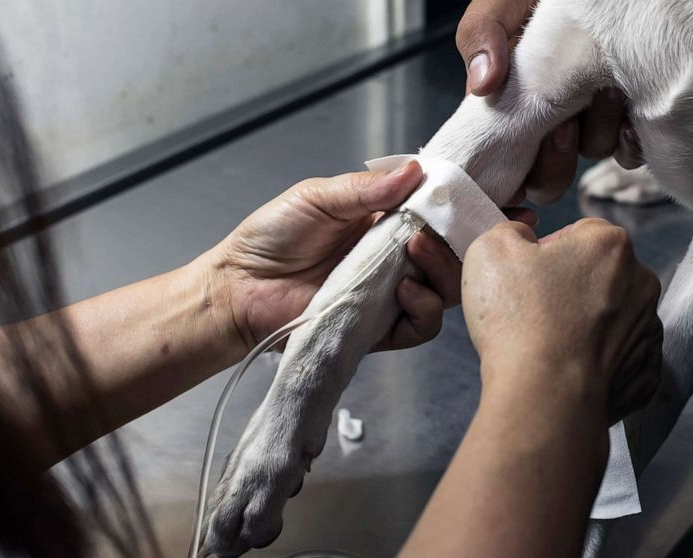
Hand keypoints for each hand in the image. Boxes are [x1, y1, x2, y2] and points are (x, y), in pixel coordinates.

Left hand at [207, 162, 461, 353]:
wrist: (241, 286)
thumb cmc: (272, 236)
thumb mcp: (318, 198)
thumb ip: (366, 188)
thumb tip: (416, 171)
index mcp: (383, 222)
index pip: (433, 216)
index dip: (450, 209)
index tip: (451, 200)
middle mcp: (394, 258)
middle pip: (447, 255)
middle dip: (449, 243)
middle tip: (427, 233)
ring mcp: (390, 294)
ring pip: (443, 290)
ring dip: (441, 272)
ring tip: (416, 255)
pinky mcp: (381, 329)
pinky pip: (422, 327)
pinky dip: (424, 309)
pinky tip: (403, 292)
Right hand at [456, 0, 643, 203]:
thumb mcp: (500, 3)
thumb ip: (481, 35)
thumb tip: (481, 85)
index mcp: (509, 104)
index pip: (501, 165)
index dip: (508, 176)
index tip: (523, 151)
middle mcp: (547, 117)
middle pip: (545, 179)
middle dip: (555, 158)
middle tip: (564, 123)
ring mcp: (587, 117)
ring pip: (589, 156)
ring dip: (598, 132)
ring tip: (604, 91)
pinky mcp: (626, 113)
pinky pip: (627, 150)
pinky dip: (629, 140)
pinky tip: (631, 116)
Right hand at [462, 219, 662, 422]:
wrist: (543, 397)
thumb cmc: (518, 321)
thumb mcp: (490, 249)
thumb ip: (510, 231)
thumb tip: (521, 239)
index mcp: (610, 245)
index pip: (577, 233)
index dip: (545, 254)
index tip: (525, 280)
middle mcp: (641, 283)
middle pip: (598, 276)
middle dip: (569, 289)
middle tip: (533, 313)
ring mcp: (648, 331)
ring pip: (611, 318)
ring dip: (585, 326)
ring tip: (548, 347)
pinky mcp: (644, 374)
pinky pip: (620, 360)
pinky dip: (596, 364)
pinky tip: (567, 370)